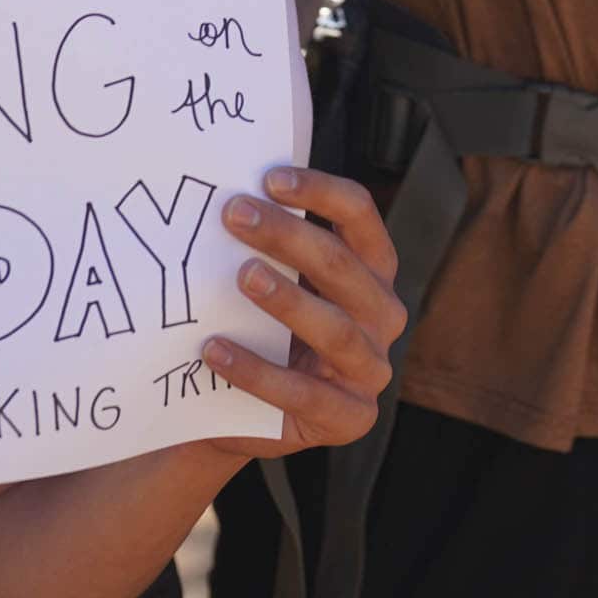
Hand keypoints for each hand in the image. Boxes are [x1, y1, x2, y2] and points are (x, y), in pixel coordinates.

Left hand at [198, 166, 404, 460]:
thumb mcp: (280, 281)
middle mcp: (382, 314)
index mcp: (372, 269)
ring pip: (335, 328)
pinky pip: (303, 393)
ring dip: (288, 299)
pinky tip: (215, 350)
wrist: (243, 413)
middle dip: (288, 236)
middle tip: (234, 215)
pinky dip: (257, 371)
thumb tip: (233, 190)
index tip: (270, 179)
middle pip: (341, 265)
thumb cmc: (264, 328)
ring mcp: (370, 369)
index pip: (359, 216)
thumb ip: (272, 246)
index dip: (320, 192)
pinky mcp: (349, 418)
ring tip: (242, 276)